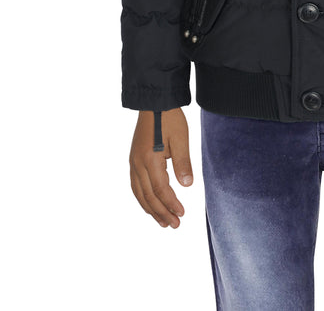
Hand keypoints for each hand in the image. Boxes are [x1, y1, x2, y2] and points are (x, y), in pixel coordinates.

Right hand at [129, 108, 192, 227]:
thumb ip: (183, 162)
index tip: (182, 213)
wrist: (154, 102)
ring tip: (163, 222)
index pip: (160, 189)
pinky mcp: (133, 159)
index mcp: (150, 159)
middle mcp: (137, 164)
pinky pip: (135, 185)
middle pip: (148, 196)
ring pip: (139, 193)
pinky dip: (142, 199)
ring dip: (151, 209)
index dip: (171, 204)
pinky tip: (149, 204)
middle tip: (174, 225)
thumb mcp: (181, 138)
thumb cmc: (169, 118)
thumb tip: (187, 185)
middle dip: (161, 212)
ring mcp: (133, 162)